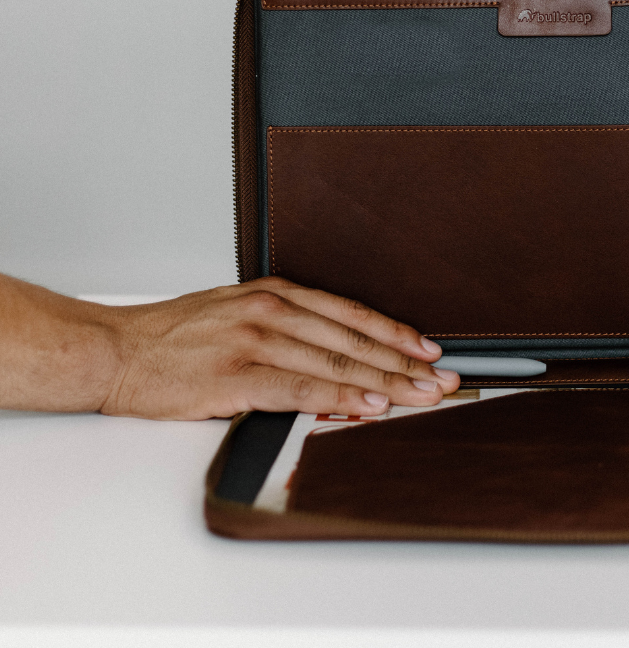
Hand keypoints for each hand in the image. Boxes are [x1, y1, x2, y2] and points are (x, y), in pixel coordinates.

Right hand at [0, 274, 459, 419]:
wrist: (117, 350)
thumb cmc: (176, 336)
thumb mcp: (238, 312)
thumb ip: (288, 327)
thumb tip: (338, 354)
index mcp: (275, 294)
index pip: (351, 314)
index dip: (395, 332)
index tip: (428, 349)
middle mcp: (271, 311)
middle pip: (353, 339)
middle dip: (403, 362)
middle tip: (441, 379)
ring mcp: (254, 342)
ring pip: (335, 363)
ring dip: (384, 382)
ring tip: (420, 396)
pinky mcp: (235, 377)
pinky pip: (299, 389)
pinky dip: (338, 399)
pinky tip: (367, 406)